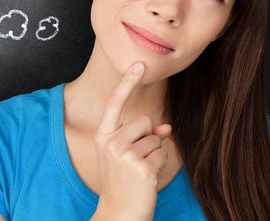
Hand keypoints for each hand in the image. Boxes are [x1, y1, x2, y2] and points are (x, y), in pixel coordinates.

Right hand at [92, 62, 170, 220]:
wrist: (119, 213)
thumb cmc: (122, 182)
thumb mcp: (124, 156)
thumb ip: (140, 137)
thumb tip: (165, 129)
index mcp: (104, 136)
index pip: (116, 103)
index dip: (128, 82)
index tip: (139, 64)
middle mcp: (112, 142)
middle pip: (144, 121)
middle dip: (147, 137)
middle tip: (134, 161)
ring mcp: (126, 155)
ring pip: (156, 139)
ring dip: (153, 155)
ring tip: (139, 172)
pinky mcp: (143, 168)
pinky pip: (162, 154)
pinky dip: (159, 166)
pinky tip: (146, 179)